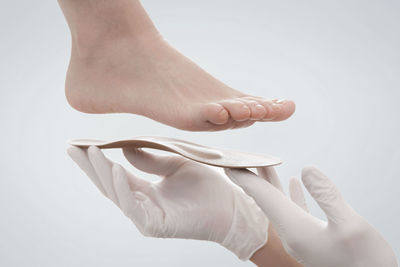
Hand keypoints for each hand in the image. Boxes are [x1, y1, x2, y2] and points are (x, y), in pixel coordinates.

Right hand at [67, 146, 267, 259]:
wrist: (232, 204)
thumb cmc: (208, 185)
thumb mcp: (176, 164)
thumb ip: (150, 159)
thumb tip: (125, 147)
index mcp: (146, 191)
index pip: (115, 174)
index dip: (98, 160)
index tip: (82, 143)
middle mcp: (142, 205)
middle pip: (108, 184)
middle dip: (90, 166)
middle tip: (72, 147)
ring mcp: (147, 217)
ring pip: (116, 194)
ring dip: (101, 172)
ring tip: (90, 151)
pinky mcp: (155, 226)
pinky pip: (133, 206)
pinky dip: (122, 188)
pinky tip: (115, 169)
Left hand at [225, 166, 397, 266]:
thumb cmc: (366, 262)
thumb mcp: (350, 226)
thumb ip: (327, 197)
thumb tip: (305, 169)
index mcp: (294, 228)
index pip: (263, 197)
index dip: (245, 178)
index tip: (228, 163)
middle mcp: (291, 233)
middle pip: (265, 199)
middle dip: (252, 178)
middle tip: (238, 159)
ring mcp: (300, 237)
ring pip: (278, 203)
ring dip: (269, 184)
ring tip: (262, 165)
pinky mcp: (311, 238)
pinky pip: (293, 210)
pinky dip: (290, 195)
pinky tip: (293, 183)